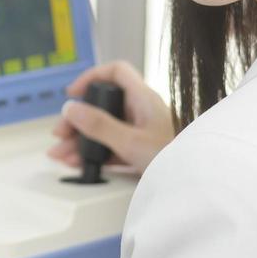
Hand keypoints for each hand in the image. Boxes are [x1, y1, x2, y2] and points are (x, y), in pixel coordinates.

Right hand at [47, 60, 175, 174]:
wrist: (195, 184)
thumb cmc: (173, 159)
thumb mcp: (130, 142)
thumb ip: (99, 126)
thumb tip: (71, 109)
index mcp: (143, 99)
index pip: (116, 72)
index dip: (93, 77)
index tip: (73, 95)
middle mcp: (142, 111)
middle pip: (103, 105)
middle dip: (78, 120)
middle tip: (61, 135)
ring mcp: (141, 131)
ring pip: (104, 129)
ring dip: (81, 141)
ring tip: (62, 156)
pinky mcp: (141, 151)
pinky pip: (111, 147)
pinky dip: (94, 154)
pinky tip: (79, 163)